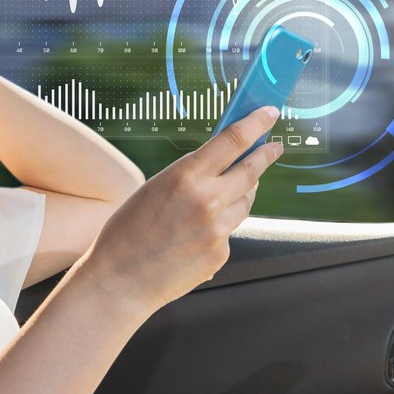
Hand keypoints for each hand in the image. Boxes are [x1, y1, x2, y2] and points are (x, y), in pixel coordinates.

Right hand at [75, 105, 284, 313]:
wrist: (119, 280)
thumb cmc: (129, 231)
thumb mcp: (156, 188)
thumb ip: (191, 174)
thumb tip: (223, 161)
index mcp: (186, 176)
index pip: (233, 140)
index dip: (256, 123)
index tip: (269, 114)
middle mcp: (207, 200)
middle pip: (251, 170)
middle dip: (266, 155)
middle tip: (274, 148)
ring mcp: (217, 230)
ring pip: (245, 202)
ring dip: (242, 192)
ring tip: (225, 193)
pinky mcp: (220, 253)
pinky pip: (229, 232)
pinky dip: (219, 228)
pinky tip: (195, 235)